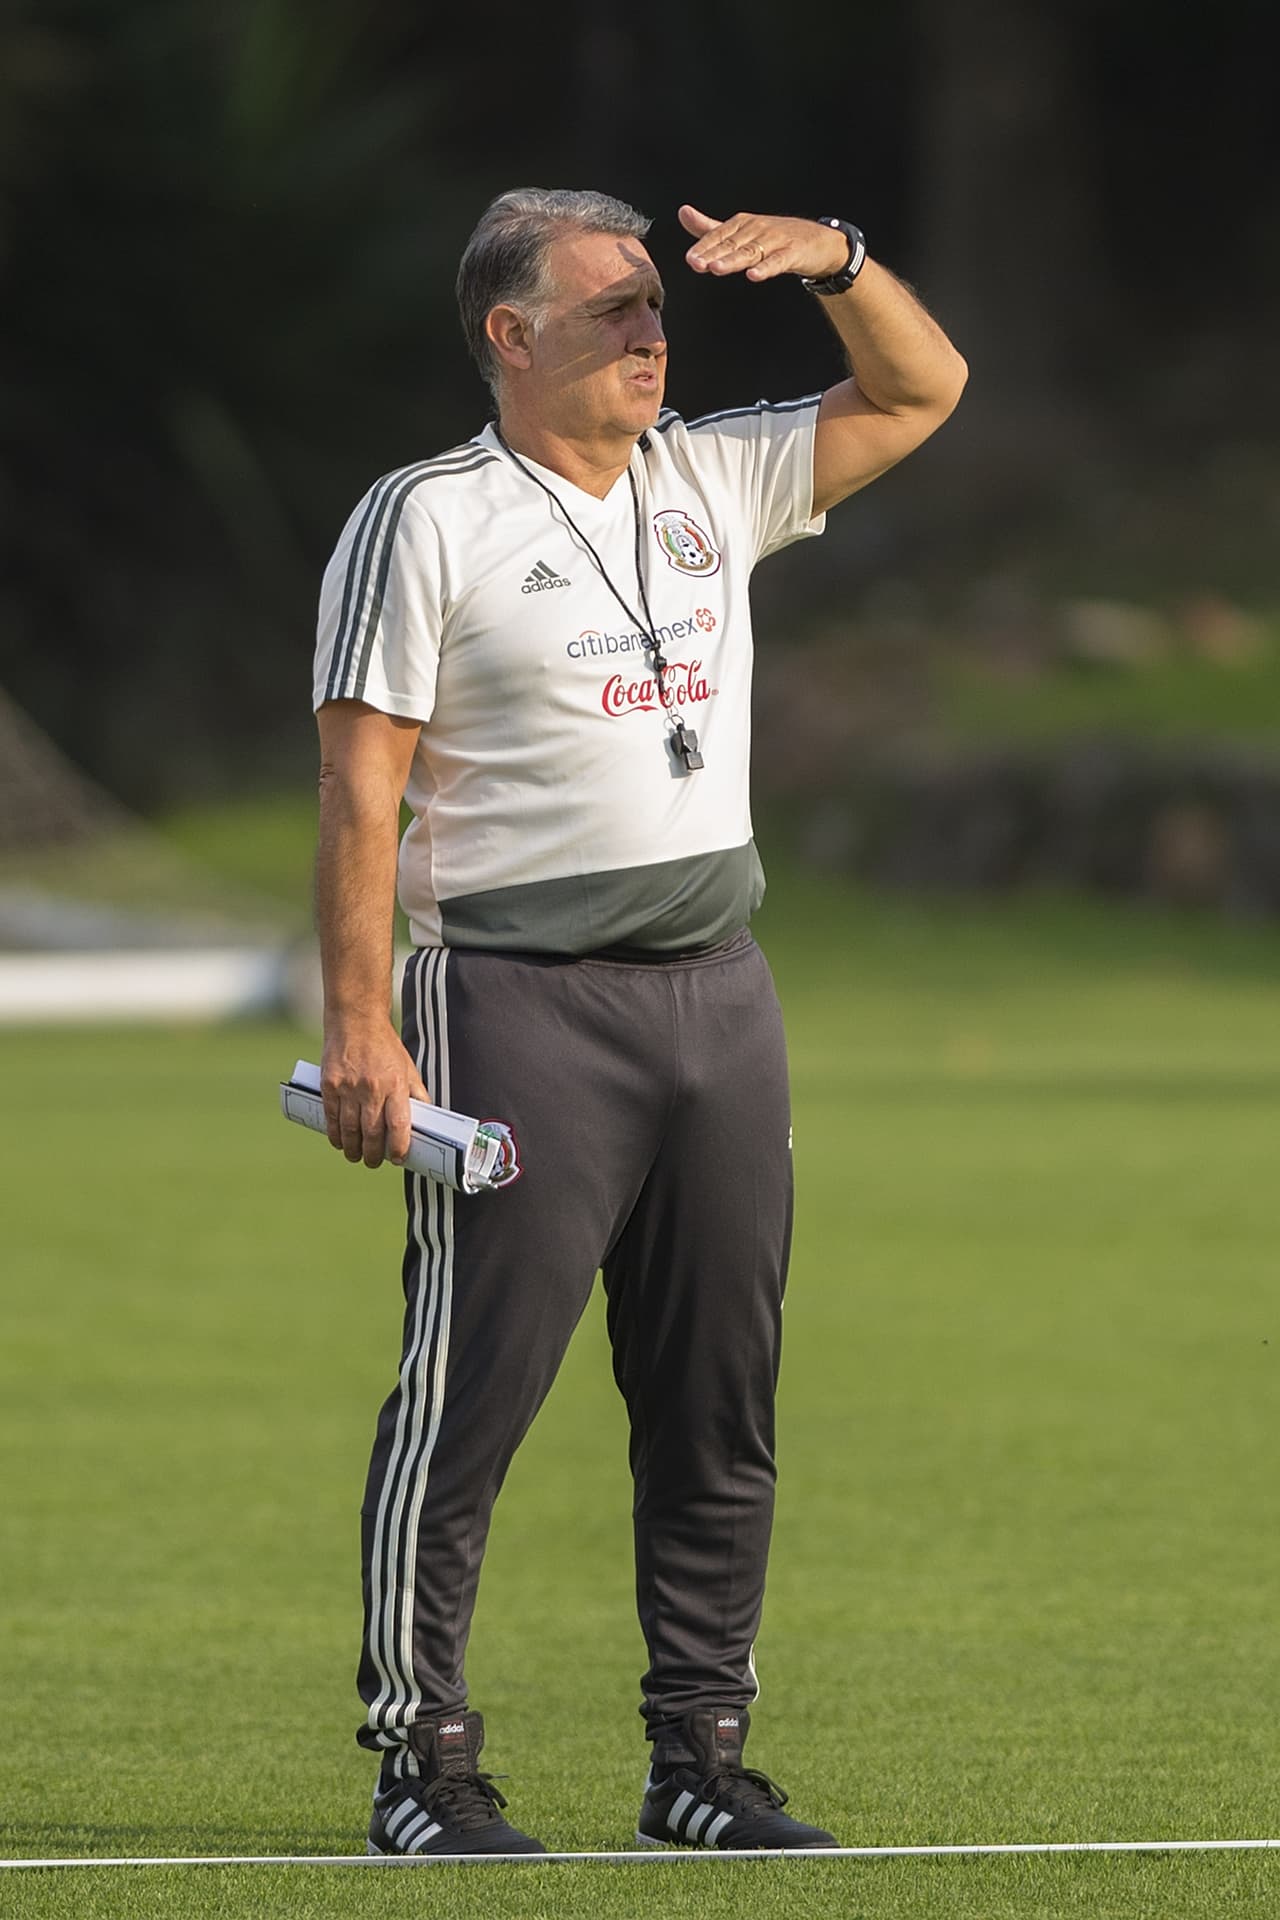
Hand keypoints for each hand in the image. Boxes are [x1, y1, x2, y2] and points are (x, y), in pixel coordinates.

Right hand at [321, 1020, 429, 1168]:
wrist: (356, 1021)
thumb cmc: (384, 1046)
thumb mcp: (407, 1068)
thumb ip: (415, 1094)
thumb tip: (426, 1120)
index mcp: (395, 1085)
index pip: (398, 1125)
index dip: (398, 1148)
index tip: (397, 1158)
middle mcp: (372, 1089)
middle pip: (371, 1134)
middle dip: (372, 1155)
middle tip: (372, 1162)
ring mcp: (348, 1088)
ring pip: (349, 1130)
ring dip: (352, 1149)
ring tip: (356, 1156)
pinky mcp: (329, 1085)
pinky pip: (331, 1118)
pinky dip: (335, 1135)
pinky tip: (339, 1142)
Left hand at [678, 205, 848, 283]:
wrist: (817, 240)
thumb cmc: (775, 237)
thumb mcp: (741, 232)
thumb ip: (711, 228)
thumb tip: (682, 212)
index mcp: (742, 224)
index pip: (719, 235)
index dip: (704, 247)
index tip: (690, 259)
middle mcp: (757, 229)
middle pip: (732, 244)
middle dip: (713, 254)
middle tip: (696, 264)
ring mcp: (775, 240)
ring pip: (751, 252)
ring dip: (733, 260)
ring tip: (716, 268)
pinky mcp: (792, 253)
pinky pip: (777, 261)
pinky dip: (766, 268)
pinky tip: (754, 275)